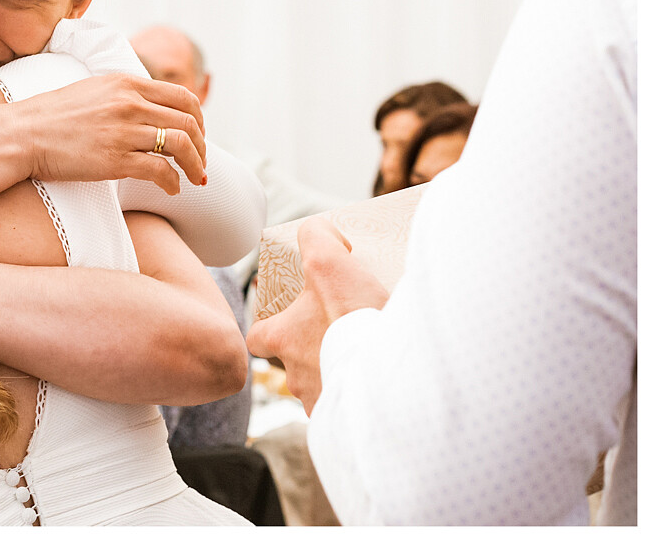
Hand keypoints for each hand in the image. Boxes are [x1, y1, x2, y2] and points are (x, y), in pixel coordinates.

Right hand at [13, 73, 206, 192]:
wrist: (23, 134)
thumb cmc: (55, 116)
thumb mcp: (94, 89)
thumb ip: (125, 94)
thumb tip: (153, 108)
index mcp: (126, 83)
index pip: (183, 97)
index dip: (199, 120)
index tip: (198, 136)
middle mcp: (129, 104)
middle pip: (188, 123)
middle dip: (202, 147)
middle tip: (200, 163)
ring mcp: (122, 132)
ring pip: (181, 146)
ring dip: (195, 165)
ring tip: (193, 178)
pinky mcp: (114, 160)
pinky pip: (160, 171)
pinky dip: (173, 183)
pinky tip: (171, 190)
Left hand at [245, 217, 389, 413]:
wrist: (397, 372)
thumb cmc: (354, 317)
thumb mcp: (328, 259)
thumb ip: (316, 235)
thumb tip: (320, 233)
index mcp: (282, 341)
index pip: (258, 338)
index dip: (270, 327)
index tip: (289, 319)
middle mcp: (294, 377)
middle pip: (294, 363)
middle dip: (313, 349)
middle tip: (339, 332)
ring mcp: (323, 403)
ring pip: (324, 386)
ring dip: (339, 372)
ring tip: (366, 355)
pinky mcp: (352, 422)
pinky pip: (352, 409)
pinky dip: (363, 395)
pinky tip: (382, 380)